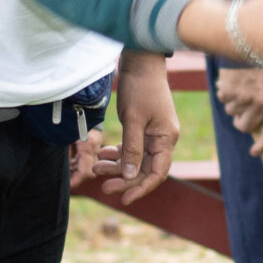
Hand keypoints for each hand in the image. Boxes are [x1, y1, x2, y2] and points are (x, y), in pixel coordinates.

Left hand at [83, 49, 181, 204]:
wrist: (140, 62)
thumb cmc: (140, 88)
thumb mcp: (134, 120)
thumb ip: (132, 149)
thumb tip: (129, 176)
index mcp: (166, 139)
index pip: (157, 173)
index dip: (141, 188)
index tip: (124, 199)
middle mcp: (163, 139)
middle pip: (144, 168)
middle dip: (123, 178)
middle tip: (101, 184)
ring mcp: (153, 133)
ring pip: (135, 158)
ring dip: (117, 165)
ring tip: (96, 167)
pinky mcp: (143, 126)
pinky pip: (131, 147)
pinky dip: (118, 152)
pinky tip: (103, 153)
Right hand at [216, 66, 262, 155]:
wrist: (252, 41)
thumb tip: (258, 128)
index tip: (254, 152)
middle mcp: (261, 103)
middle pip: (244, 126)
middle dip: (240, 121)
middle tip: (241, 111)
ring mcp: (244, 97)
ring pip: (231, 112)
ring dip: (232, 102)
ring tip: (240, 85)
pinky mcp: (229, 89)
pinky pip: (222, 98)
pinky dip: (224, 91)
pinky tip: (231, 79)